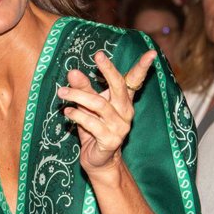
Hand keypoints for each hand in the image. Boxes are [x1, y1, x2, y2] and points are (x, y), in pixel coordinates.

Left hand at [58, 50, 155, 173]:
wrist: (98, 160)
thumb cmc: (93, 128)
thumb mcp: (87, 105)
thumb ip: (82, 88)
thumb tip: (72, 71)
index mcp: (123, 100)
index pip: (135, 81)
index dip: (143, 67)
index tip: (151, 53)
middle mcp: (125, 112)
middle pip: (119, 87)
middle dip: (109, 70)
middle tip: (98, 55)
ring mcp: (120, 127)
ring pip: (99, 105)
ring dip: (78, 96)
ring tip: (62, 92)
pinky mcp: (110, 140)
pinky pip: (92, 123)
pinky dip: (78, 115)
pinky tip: (68, 112)